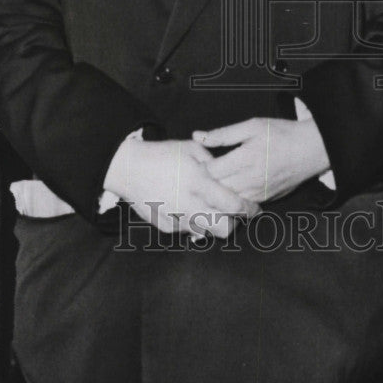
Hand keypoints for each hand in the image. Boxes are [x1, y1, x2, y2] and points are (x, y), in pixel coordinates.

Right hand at [104, 137, 259, 237]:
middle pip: (223, 229)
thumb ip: (213, 162)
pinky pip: (187, 230)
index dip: (248, 209)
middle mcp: (189, 204)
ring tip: (209, 208)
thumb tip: (228, 174)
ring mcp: (175, 218)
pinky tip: (187, 207)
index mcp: (198, 182)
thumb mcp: (191, 149)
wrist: (127, 168)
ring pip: (206, 233)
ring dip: (213, 223)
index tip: (254, 209)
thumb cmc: (161, 154)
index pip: (233, 204)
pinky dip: (193, 222)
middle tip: (233, 214)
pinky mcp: (165, 226)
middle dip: (234, 224)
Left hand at [193, 117, 329, 202]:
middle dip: (206, 182)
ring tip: (213, 182)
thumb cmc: (281, 134)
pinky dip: (233, 199)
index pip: (211, 172)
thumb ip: (223, 134)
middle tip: (200, 173)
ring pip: (228, 201)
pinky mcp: (266, 200)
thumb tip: (197, 136)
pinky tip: (230, 189)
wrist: (311, 149)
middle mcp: (251, 180)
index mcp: (245, 159)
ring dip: (218, 193)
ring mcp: (259, 193)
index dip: (200, 167)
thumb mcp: (252, 126)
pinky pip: (242, 204)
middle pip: (217, 189)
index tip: (196, 161)